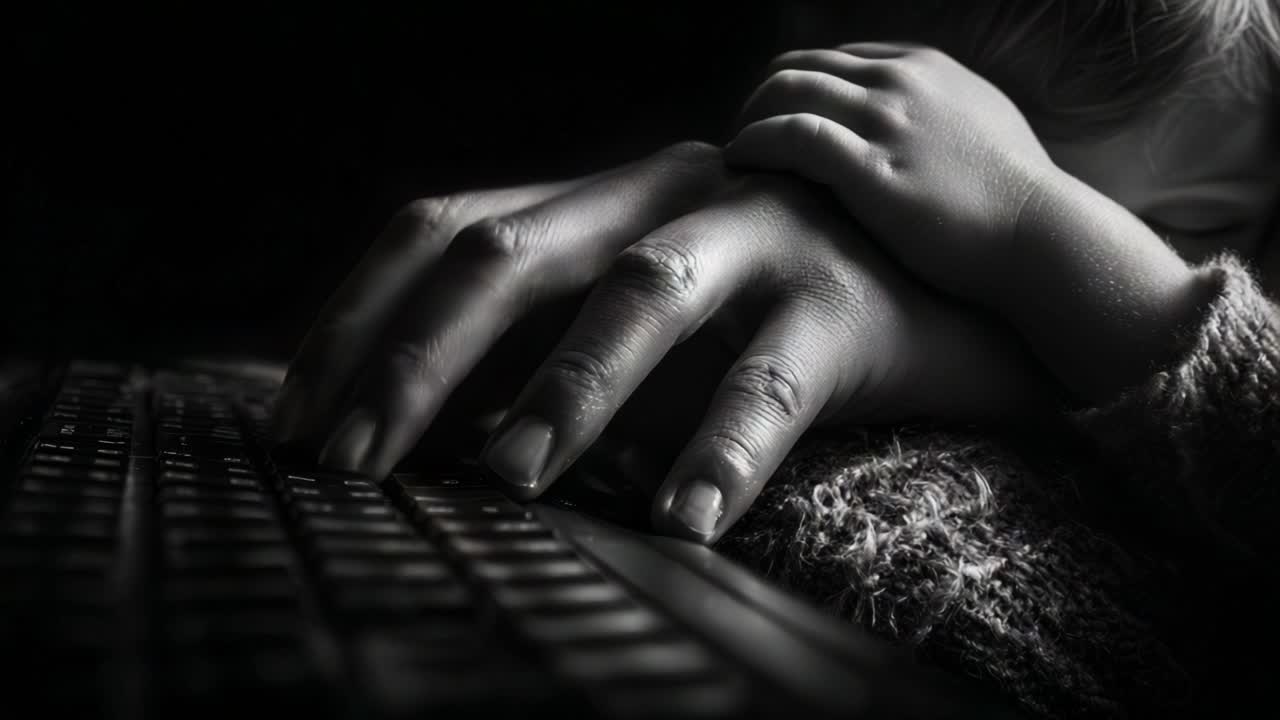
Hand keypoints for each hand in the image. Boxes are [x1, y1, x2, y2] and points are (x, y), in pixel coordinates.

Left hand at [277, 137, 1054, 542]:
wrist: (947, 299)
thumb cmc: (765, 330)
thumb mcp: (640, 328)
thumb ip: (544, 357)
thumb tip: (421, 438)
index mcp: (599, 201)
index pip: (445, 229)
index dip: (358, 320)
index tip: (298, 420)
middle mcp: (664, 195)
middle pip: (509, 251)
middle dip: (416, 358)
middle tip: (353, 463)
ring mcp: (758, 236)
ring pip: (640, 294)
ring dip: (565, 388)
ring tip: (512, 478)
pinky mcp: (845, 301)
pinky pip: (772, 381)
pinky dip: (722, 451)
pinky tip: (683, 522)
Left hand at [724, 44, 1216, 401]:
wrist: (1044, 240)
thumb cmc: (1016, 203)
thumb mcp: (980, 130)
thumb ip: (935, 116)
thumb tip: (907, 132)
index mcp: (922, 68)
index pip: (832, 60)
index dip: (794, 91)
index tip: (775, 127)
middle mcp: (900, 81)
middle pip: (799, 66)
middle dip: (760, 100)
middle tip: (743, 142)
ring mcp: (886, 120)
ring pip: (785, 89)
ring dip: (747, 119)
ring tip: (734, 156)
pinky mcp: (871, 167)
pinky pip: (790, 135)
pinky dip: (753, 143)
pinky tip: (738, 164)